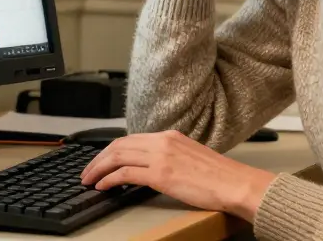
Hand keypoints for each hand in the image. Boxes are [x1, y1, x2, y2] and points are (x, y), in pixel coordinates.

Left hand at [79, 130, 276, 221]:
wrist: (236, 183)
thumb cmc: (220, 177)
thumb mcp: (191, 158)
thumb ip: (171, 157)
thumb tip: (151, 168)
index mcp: (171, 136)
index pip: (131, 139)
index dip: (111, 150)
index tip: (101, 160)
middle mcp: (163, 141)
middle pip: (119, 144)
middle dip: (98, 158)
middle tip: (87, 171)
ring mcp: (161, 156)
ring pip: (117, 156)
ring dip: (98, 168)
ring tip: (89, 179)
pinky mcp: (161, 173)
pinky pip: (125, 173)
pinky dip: (110, 179)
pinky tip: (103, 186)